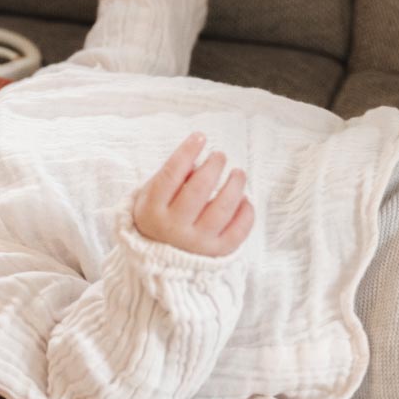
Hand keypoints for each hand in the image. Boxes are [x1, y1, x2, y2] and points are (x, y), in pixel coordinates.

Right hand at [133, 132, 253, 256]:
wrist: (158, 261)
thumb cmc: (159, 217)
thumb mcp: (153, 196)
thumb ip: (172, 177)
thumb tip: (199, 163)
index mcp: (152, 210)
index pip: (171, 175)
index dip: (187, 152)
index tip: (200, 136)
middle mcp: (174, 228)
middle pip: (198, 190)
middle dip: (213, 166)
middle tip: (219, 156)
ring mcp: (196, 242)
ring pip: (222, 209)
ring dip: (234, 186)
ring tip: (238, 173)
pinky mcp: (216, 252)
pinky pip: (238, 231)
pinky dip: (246, 213)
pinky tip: (244, 200)